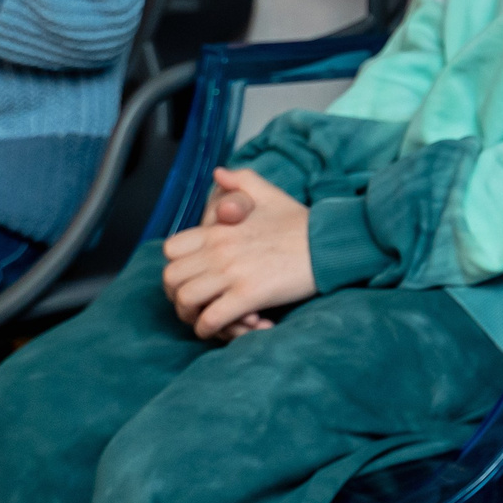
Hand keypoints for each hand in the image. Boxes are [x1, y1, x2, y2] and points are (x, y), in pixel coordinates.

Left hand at [160, 167, 317, 338]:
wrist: (331, 242)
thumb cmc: (301, 222)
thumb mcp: (269, 193)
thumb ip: (241, 180)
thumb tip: (218, 173)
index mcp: (219, 229)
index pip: (171, 250)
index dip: (175, 268)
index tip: (190, 278)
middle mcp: (219, 250)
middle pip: (171, 279)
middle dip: (177, 296)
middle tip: (196, 304)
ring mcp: (233, 273)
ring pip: (186, 301)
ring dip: (192, 315)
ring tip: (208, 319)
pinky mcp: (249, 295)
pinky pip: (212, 319)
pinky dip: (211, 329)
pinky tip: (226, 328)